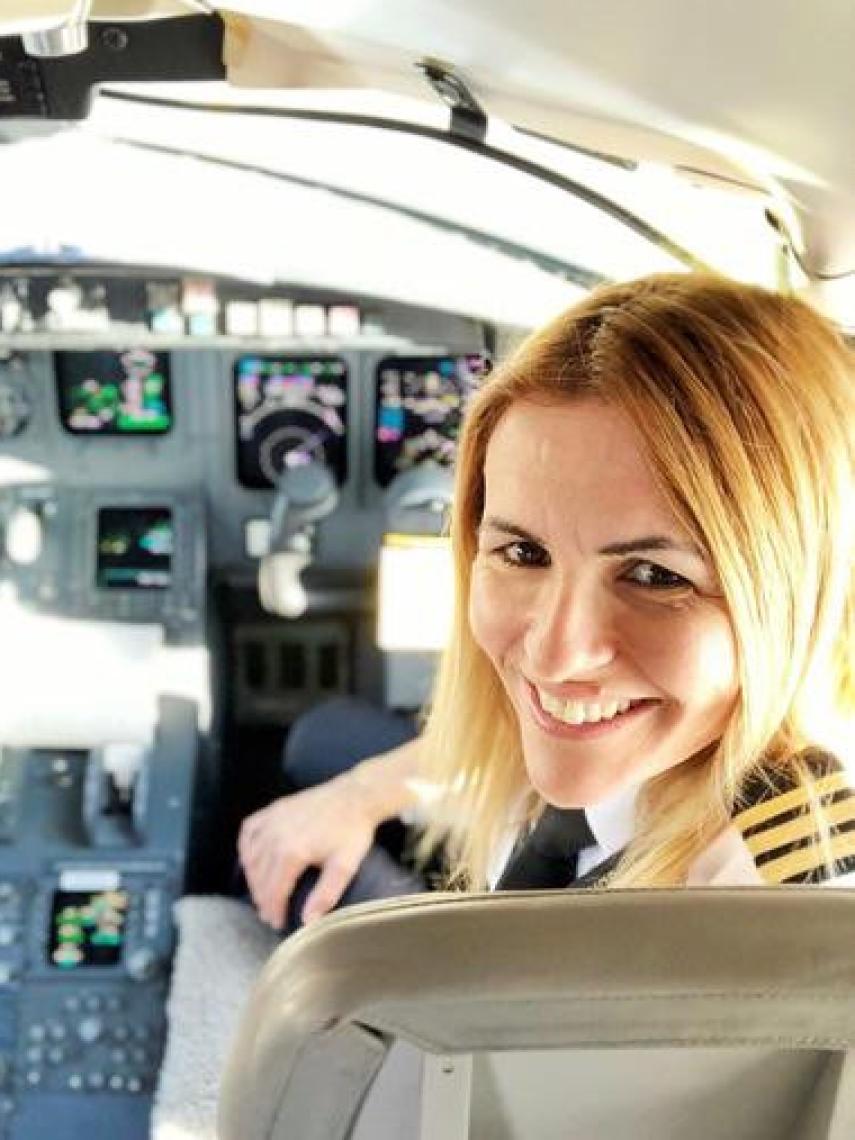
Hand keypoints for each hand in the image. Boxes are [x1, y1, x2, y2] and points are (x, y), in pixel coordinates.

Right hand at [238, 774, 377, 928]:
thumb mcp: (345, 866)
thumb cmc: (352, 830)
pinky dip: (247, 847)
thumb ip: (325, 895)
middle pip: (259, 877)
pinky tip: (253, 859)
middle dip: (263, 899)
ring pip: (250, 857)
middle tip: (270, 913)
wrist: (355, 796)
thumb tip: (308, 921)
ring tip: (263, 893)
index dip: (274, 911)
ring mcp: (272, 819)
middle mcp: (275, 834)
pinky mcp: (274, 809)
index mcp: (292, 851)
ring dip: (253, 878)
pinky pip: (249, 831)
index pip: (273, 891)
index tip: (278, 923)